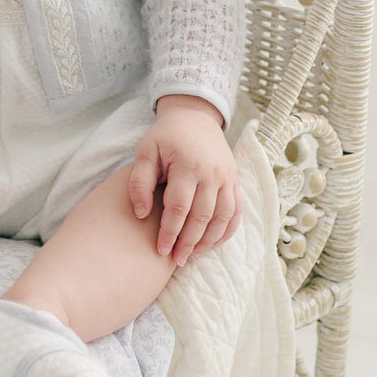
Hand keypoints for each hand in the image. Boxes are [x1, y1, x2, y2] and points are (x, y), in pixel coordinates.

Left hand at [128, 95, 242, 265]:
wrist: (194, 116)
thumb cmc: (165, 136)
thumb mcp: (145, 151)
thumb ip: (139, 181)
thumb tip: (141, 214)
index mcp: (187, 165)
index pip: (179, 206)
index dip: (170, 231)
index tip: (160, 250)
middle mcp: (212, 173)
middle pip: (202, 216)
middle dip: (189, 242)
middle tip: (176, 260)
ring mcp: (227, 178)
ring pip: (222, 217)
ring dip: (208, 241)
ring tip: (192, 256)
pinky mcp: (235, 180)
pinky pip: (237, 211)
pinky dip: (227, 231)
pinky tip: (213, 244)